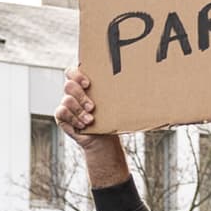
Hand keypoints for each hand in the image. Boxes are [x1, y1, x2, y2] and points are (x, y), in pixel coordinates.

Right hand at [57, 73, 129, 189]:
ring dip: (78, 110)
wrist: (104, 139)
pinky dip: (72, 119)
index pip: (72, 72)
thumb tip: (149, 78)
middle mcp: (73, 92)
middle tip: (92, 106)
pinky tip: (83, 125)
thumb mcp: (117, 101)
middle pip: (68, 85)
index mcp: (83, 84)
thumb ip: (122, 88)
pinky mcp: (62, 117)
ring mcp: (66, 104)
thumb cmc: (112, 116)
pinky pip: (61, 113)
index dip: (77, 74)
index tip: (89, 83)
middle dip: (81, 96)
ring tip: (90, 119)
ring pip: (66, 100)